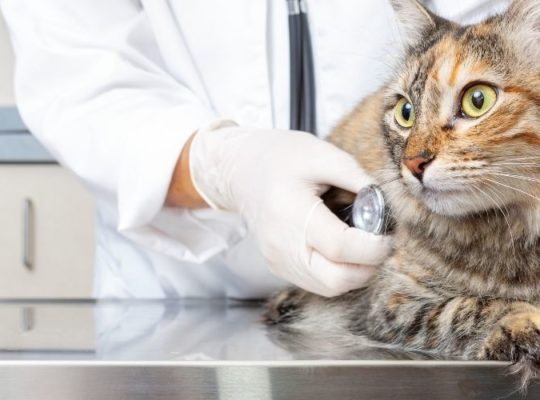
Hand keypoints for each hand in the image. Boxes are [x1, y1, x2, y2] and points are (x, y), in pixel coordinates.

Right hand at [189, 122, 390, 296]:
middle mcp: (282, 245)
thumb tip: (388, 205)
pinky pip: (317, 283)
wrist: (241, 170)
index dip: (374, 246)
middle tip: (378, 242)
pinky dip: (338, 272)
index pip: (341, 247)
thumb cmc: (280, 157)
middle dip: (368, 265)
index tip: (388, 234)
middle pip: (337, 279)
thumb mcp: (322, 154)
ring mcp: (278, 260)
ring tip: (360, 244)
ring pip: (330, 287)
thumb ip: (358, 179)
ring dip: (355, 272)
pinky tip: (341, 250)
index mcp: (292, 212)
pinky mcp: (279, 266)